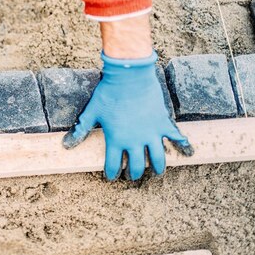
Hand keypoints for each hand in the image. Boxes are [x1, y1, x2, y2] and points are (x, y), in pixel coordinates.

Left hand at [63, 51, 192, 179]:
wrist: (129, 77)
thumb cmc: (108, 93)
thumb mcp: (91, 112)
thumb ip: (81, 130)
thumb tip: (66, 146)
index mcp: (116, 140)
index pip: (113, 165)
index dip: (112, 173)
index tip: (111, 177)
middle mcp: (134, 141)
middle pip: (137, 166)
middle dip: (134, 174)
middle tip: (133, 176)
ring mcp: (151, 133)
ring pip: (157, 158)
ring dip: (157, 167)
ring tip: (156, 172)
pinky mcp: (163, 123)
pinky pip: (176, 138)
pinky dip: (183, 146)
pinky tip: (187, 153)